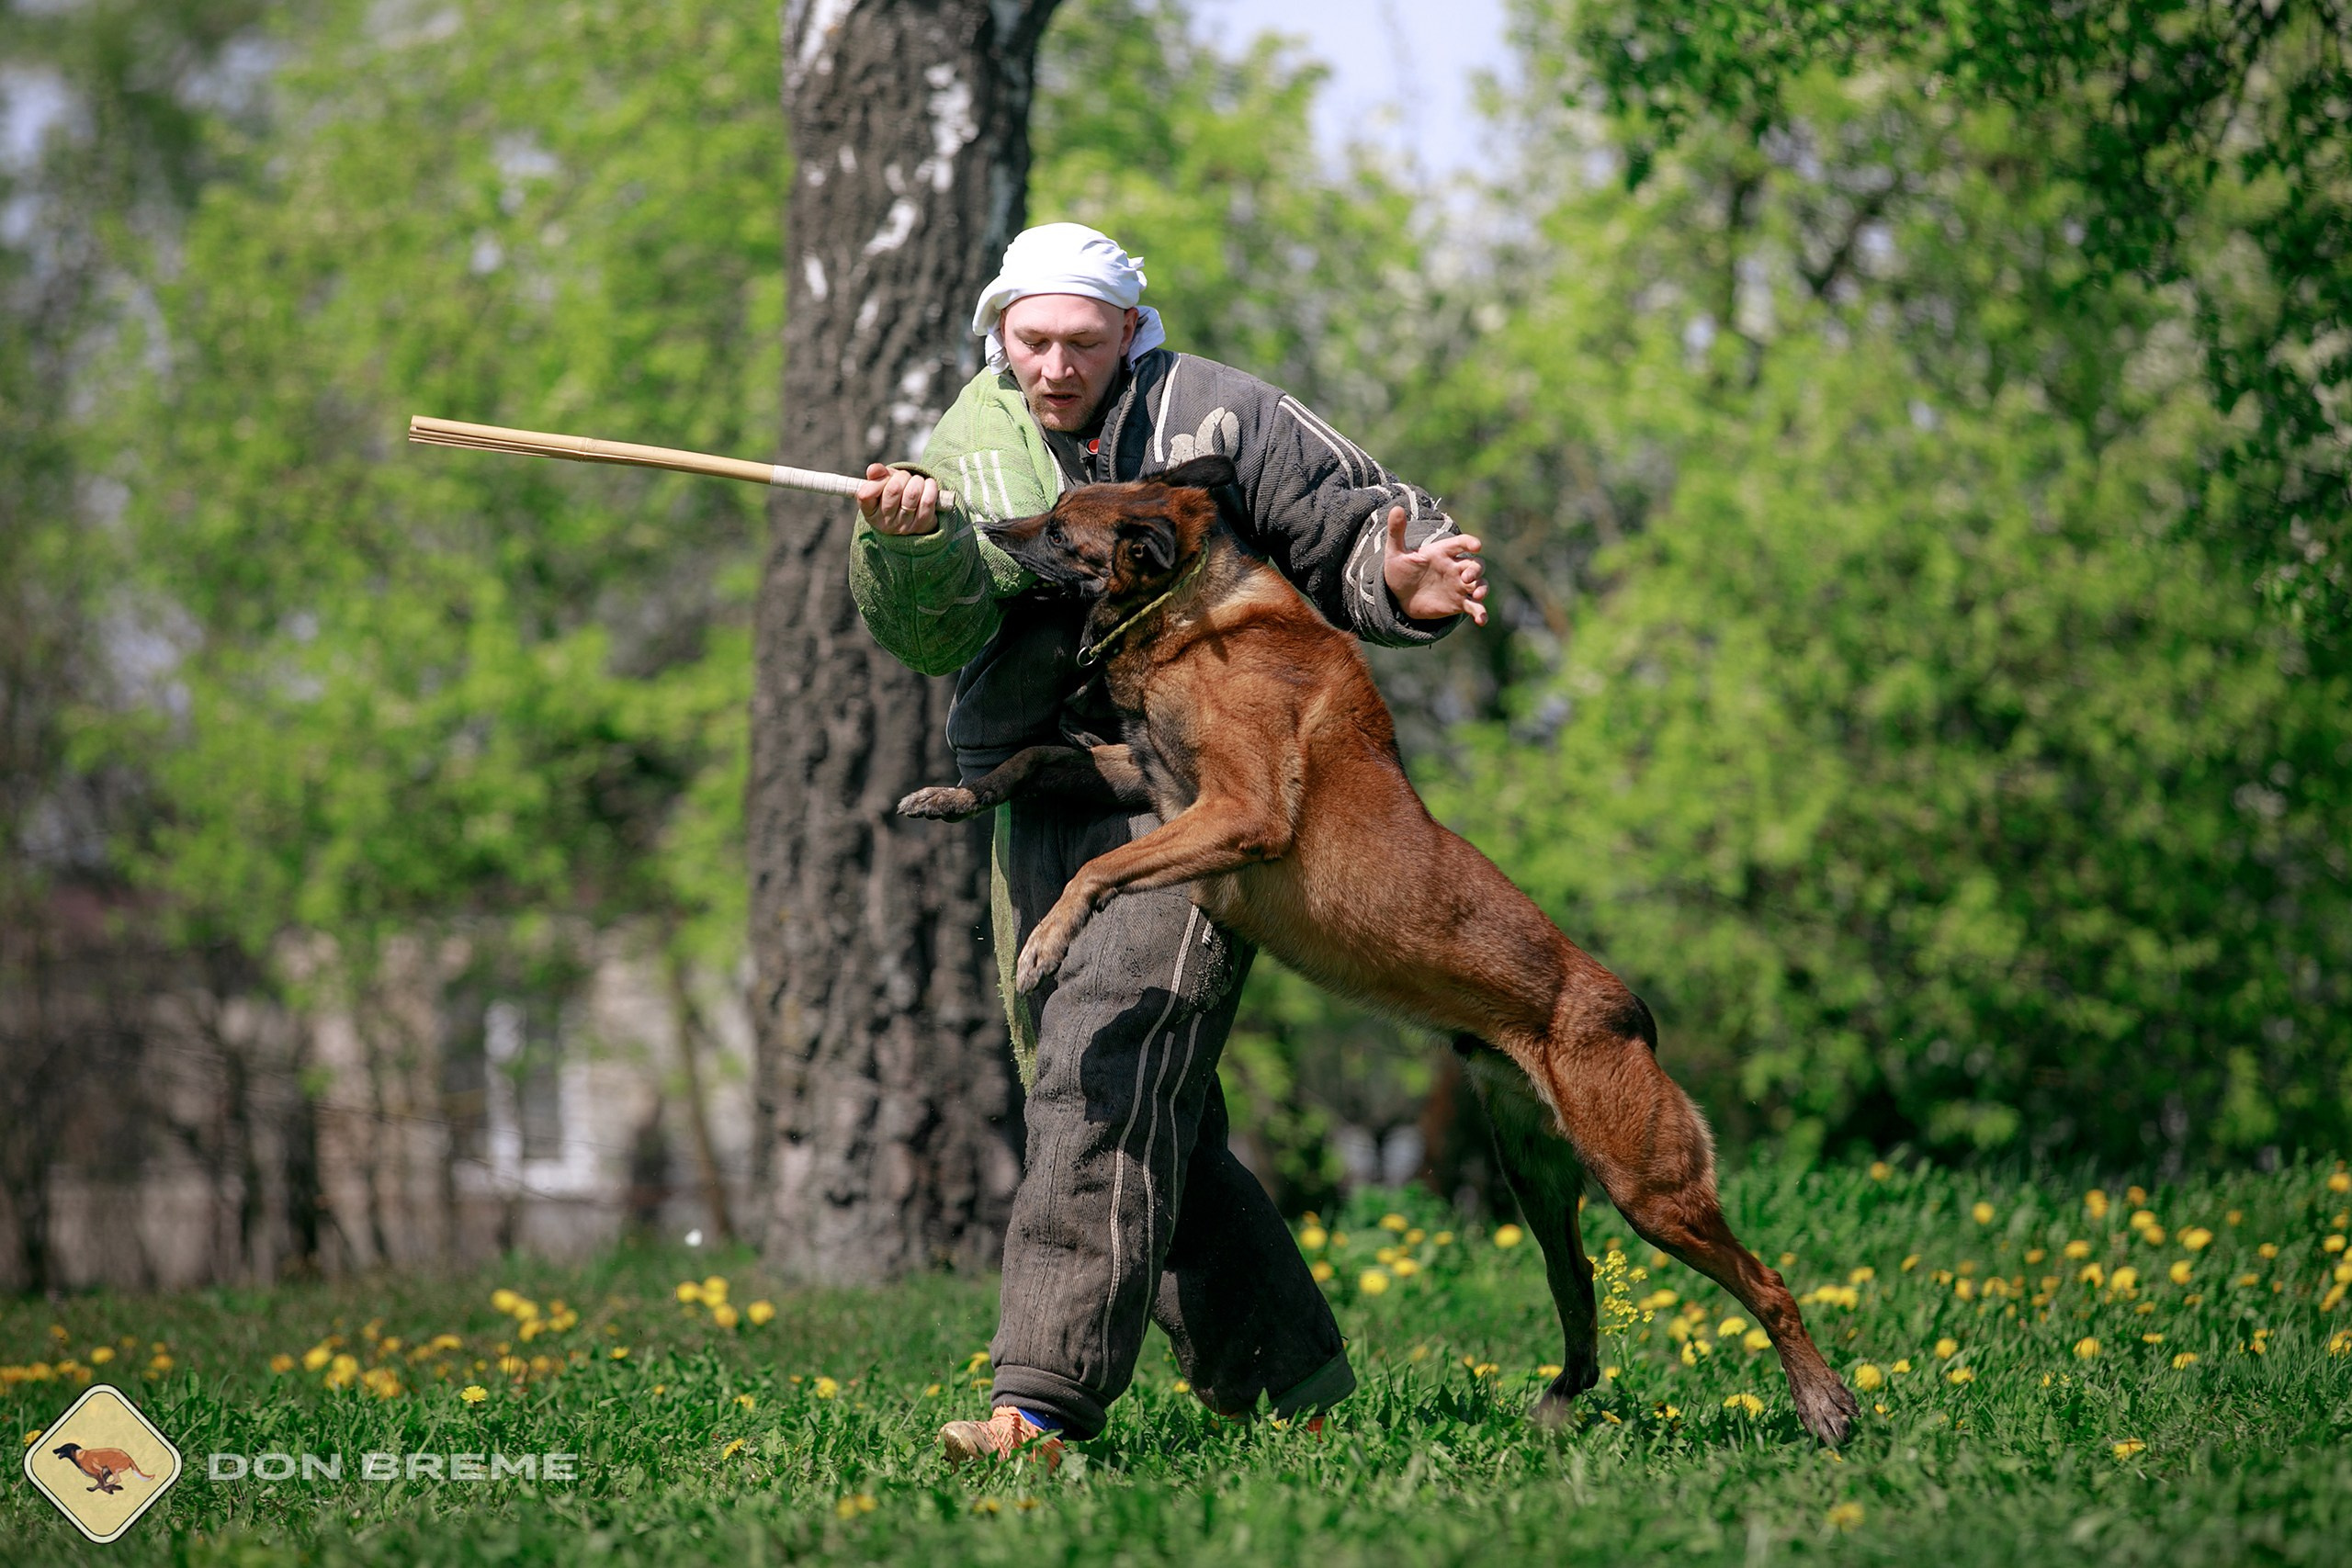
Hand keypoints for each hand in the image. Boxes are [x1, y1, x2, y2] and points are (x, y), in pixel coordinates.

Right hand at [858, 463, 940, 535]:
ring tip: (916, 481)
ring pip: (912, 493)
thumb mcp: (881, 484)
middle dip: (902, 476)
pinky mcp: (922, 525)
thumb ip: (876, 474)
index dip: (878, 480)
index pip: (866, 494)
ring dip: (917, 480)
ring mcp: (904, 526)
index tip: (886, 476)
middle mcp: (885, 523)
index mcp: (869, 512)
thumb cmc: (893, 495)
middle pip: (893, 490)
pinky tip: (929, 484)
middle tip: (905, 477)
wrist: (914, 516)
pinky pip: (927, 501)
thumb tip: (874, 469)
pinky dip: (930, 487)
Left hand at [1381, 507, 1487, 625]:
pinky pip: (1474, 607)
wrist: (1398, 598)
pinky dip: (1481, 613)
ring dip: (1483, 589)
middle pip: (1476, 564)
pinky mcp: (1459, 604)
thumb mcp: (1395, 552)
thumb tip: (1396, 508)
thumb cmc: (1399, 571)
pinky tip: (1481, 620)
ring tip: (1477, 596)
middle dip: (1476, 569)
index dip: (1470, 543)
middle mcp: (1455, 568)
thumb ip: (1397, 531)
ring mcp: (1459, 586)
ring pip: (1480, 584)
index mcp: (1443, 552)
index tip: (1475, 546)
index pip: (1461, 543)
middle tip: (1466, 577)